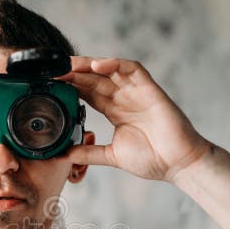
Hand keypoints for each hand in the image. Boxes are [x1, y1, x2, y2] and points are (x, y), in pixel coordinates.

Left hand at [55, 56, 213, 182]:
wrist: (179, 164)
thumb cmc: (153, 159)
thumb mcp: (112, 156)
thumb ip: (89, 153)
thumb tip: (65, 155)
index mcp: (114, 110)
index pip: (88, 93)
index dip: (70, 86)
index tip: (50, 85)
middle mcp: (124, 98)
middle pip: (94, 78)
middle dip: (73, 73)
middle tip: (51, 70)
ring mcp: (136, 92)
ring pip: (109, 70)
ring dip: (89, 65)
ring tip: (68, 65)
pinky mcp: (150, 89)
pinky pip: (132, 69)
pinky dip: (115, 64)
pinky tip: (98, 65)